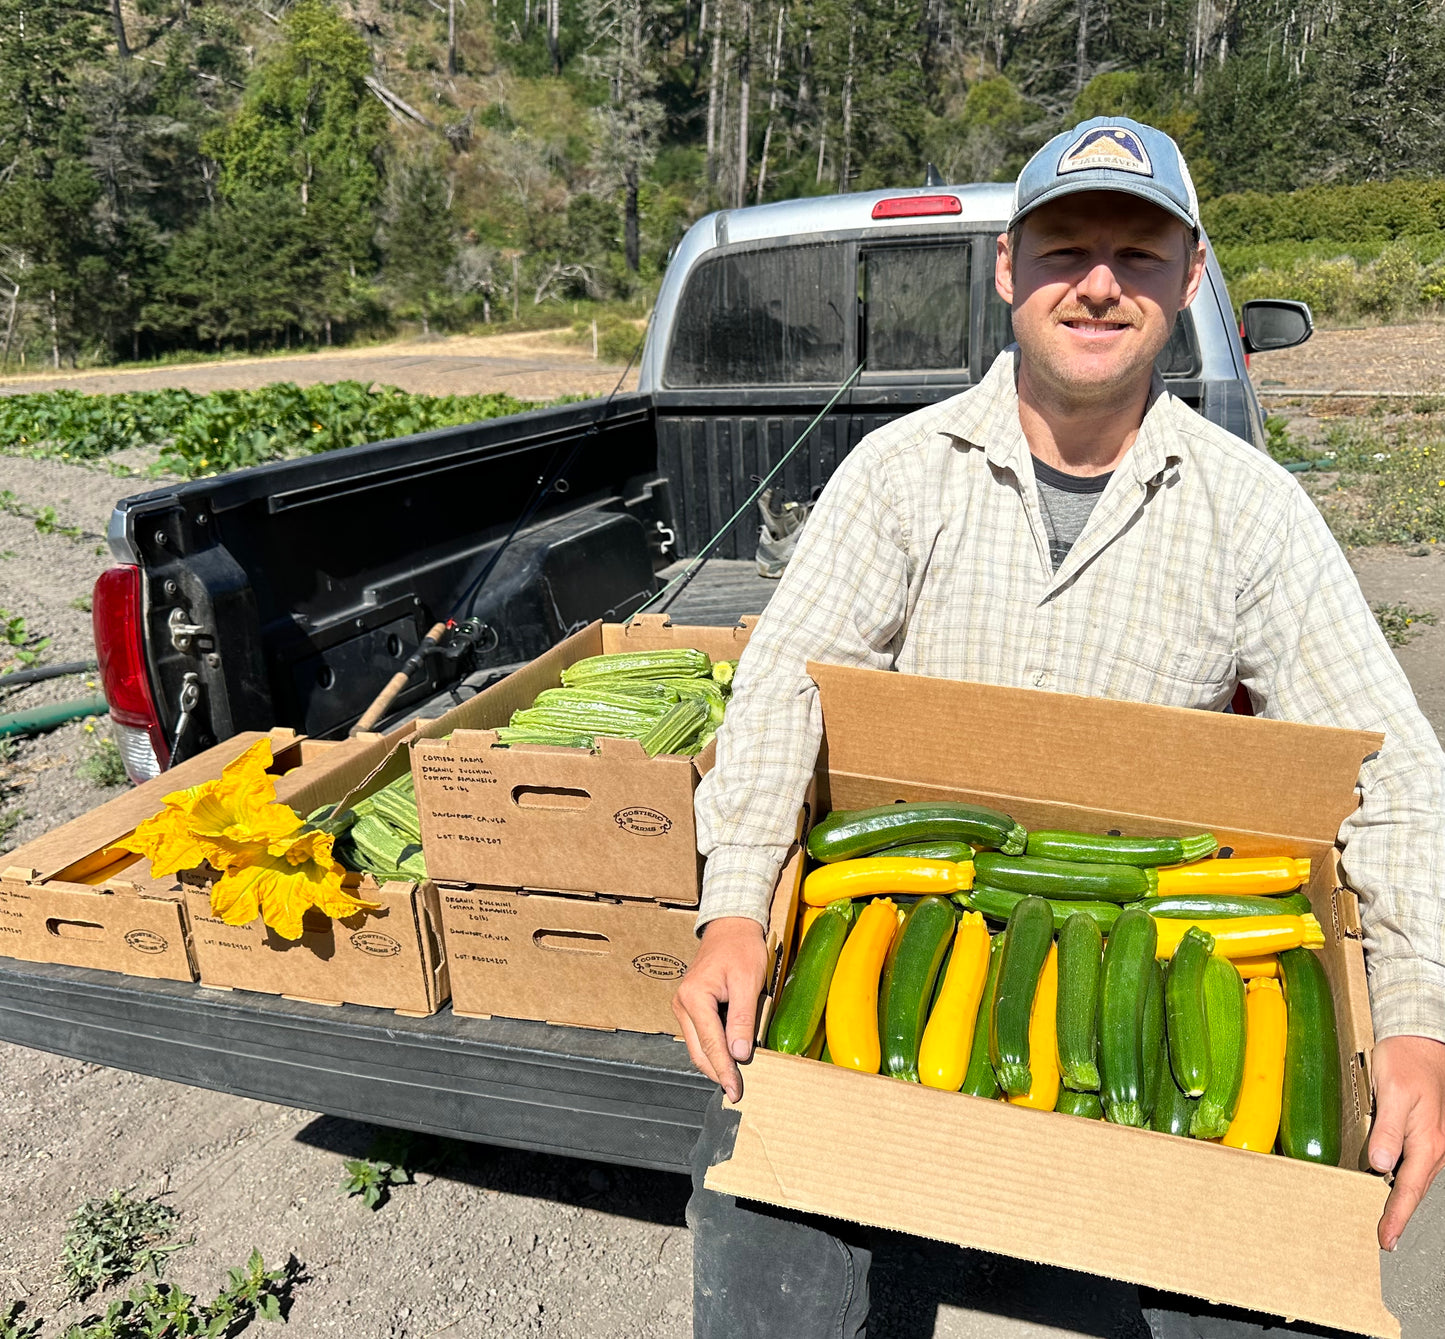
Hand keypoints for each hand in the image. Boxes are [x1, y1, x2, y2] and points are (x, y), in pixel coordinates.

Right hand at [672, 917, 768, 1102]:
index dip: (725, 1071)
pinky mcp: (690, 1006)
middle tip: (736, 1092)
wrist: (731, 926)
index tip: (736, 1091)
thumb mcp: (748, 981)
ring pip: (697, 1046)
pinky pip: (700, 1035)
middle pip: (698, 1051)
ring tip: (734, 1079)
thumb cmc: (741, 948)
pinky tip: (728, 1057)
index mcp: (694, 997)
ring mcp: (684, 1005)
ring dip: (714, 1063)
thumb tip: (740, 1054)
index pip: (711, 1045)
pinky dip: (712, 1049)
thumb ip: (742, 1018)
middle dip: (717, 1073)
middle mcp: (682, 1003)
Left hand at [1368, 1034, 1444, 1249]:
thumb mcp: (1394, 1092)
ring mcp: (1431, 1140)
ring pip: (1414, 1176)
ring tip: (1384, 1217)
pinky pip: (1413, 1161)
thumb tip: (1381, 1165)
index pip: (1409, 1189)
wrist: (1421, 1041)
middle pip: (1413, 1188)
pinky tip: (1388, 1180)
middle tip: (1383, 1237)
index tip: (1386, 1239)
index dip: (1396, 1216)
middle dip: (1398, 1214)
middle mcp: (1433, 1146)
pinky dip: (1402, 1177)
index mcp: (1427, 1142)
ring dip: (1400, 1197)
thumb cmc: (1407, 1062)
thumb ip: (1388, 1129)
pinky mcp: (1424, 1131)